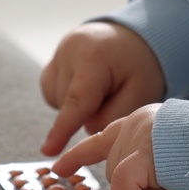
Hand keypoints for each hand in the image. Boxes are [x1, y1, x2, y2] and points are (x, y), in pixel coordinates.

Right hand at [39, 21, 165, 156]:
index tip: (48, 150)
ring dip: (77, 104)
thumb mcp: (141, 92)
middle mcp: (69, 51)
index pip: (76, 101)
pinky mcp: (52, 61)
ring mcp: (58, 53)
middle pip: (69, 104)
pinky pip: (52, 91)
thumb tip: (87, 127)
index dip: (63, 129)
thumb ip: (113, 115)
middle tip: (113, 94)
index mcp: (94, 57)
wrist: (132, 39)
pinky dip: (67, 97)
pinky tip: (85, 87)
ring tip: (101, 87)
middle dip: (89, 110)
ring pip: (58, 100)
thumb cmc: (139, 67)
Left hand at [51, 105, 173, 189]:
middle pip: (112, 169)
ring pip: (118, 181)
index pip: (99, 138)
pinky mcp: (140, 155)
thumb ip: (146, 163)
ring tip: (174, 178)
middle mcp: (133, 124)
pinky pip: (123, 187)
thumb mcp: (170, 153)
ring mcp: (135, 138)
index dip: (77, 156)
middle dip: (135, 184)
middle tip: (168, 181)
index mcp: (140, 120)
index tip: (57, 168)